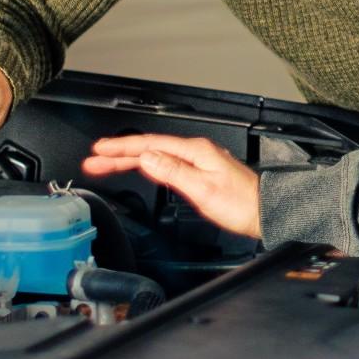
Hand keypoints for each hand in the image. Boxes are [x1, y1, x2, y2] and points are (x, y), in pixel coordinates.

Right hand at [84, 133, 260, 237]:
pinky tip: (140, 167)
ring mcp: (198, 161)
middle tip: (93, 159)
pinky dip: (147, 165)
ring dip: (130, 159)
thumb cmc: (241, 204)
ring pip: (156, 156)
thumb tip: (147, 157)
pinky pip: (166, 164)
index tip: (99, 151)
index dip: (122, 149)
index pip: (150, 145)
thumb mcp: (203, 189)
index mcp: (195, 151)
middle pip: (149, 149)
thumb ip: (173, 171)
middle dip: (119, 154)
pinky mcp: (200, 172)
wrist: (265, 213)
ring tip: (106, 163)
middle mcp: (196, 152)